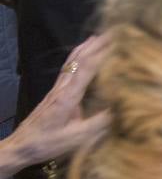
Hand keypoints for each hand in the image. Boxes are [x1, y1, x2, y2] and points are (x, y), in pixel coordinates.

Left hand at [0, 34, 111, 178]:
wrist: (20, 146)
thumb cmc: (48, 143)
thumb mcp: (77, 138)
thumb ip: (100, 123)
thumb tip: (124, 107)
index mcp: (69, 96)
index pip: (88, 66)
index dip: (105, 52)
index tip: (121, 41)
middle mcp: (62, 87)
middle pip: (80, 58)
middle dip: (98, 43)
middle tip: (116, 31)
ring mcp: (57, 88)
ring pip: (73, 60)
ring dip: (88, 46)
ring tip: (101, 36)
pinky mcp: (55, 92)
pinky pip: (69, 66)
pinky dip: (79, 54)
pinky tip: (83, 52)